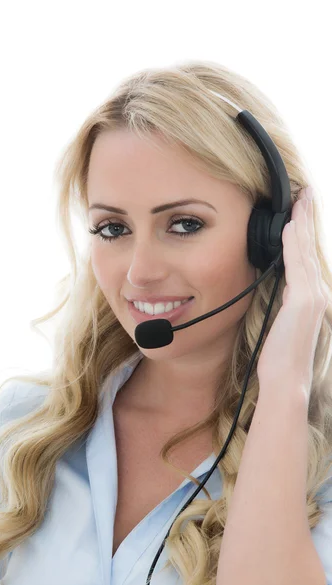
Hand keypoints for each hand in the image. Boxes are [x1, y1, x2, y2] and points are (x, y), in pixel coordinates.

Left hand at [256, 187, 328, 400]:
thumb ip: (285, 301)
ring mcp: (313, 295)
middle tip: (305, 193)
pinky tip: (289, 226)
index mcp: (311, 296)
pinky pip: (296, 264)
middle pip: (310, 247)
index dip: (304, 231)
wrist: (286, 378)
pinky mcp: (304, 301)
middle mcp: (317, 292)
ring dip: (302, 223)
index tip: (300, 210)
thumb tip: (280, 286)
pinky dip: (293, 243)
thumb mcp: (282, 322)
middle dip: (307, 218)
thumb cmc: (281, 355)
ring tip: (301, 199)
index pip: (306, 256)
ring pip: (305, 251)